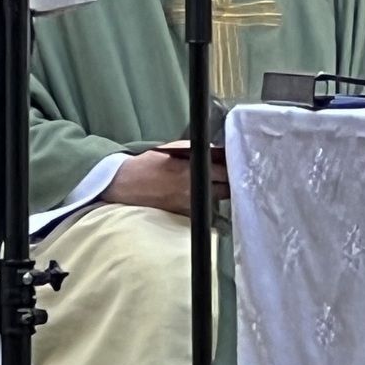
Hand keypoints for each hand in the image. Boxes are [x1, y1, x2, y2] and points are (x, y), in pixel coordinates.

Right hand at [100, 148, 229, 216]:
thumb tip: (218, 152)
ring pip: (217, 200)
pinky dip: (207, 201)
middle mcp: (194, 191)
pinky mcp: (185, 215)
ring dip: (221, 191)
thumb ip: (198, 151)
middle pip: (226, 189)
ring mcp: (191, 205)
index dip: (233, 167)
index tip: (237, 163)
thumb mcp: (174, 149)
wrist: (127, 184)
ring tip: (220, 183)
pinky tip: (205, 194)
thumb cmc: (150, 162)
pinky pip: (204, 208)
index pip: (224, 171)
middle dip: (231, 181)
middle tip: (233, 174)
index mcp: (192, 171)